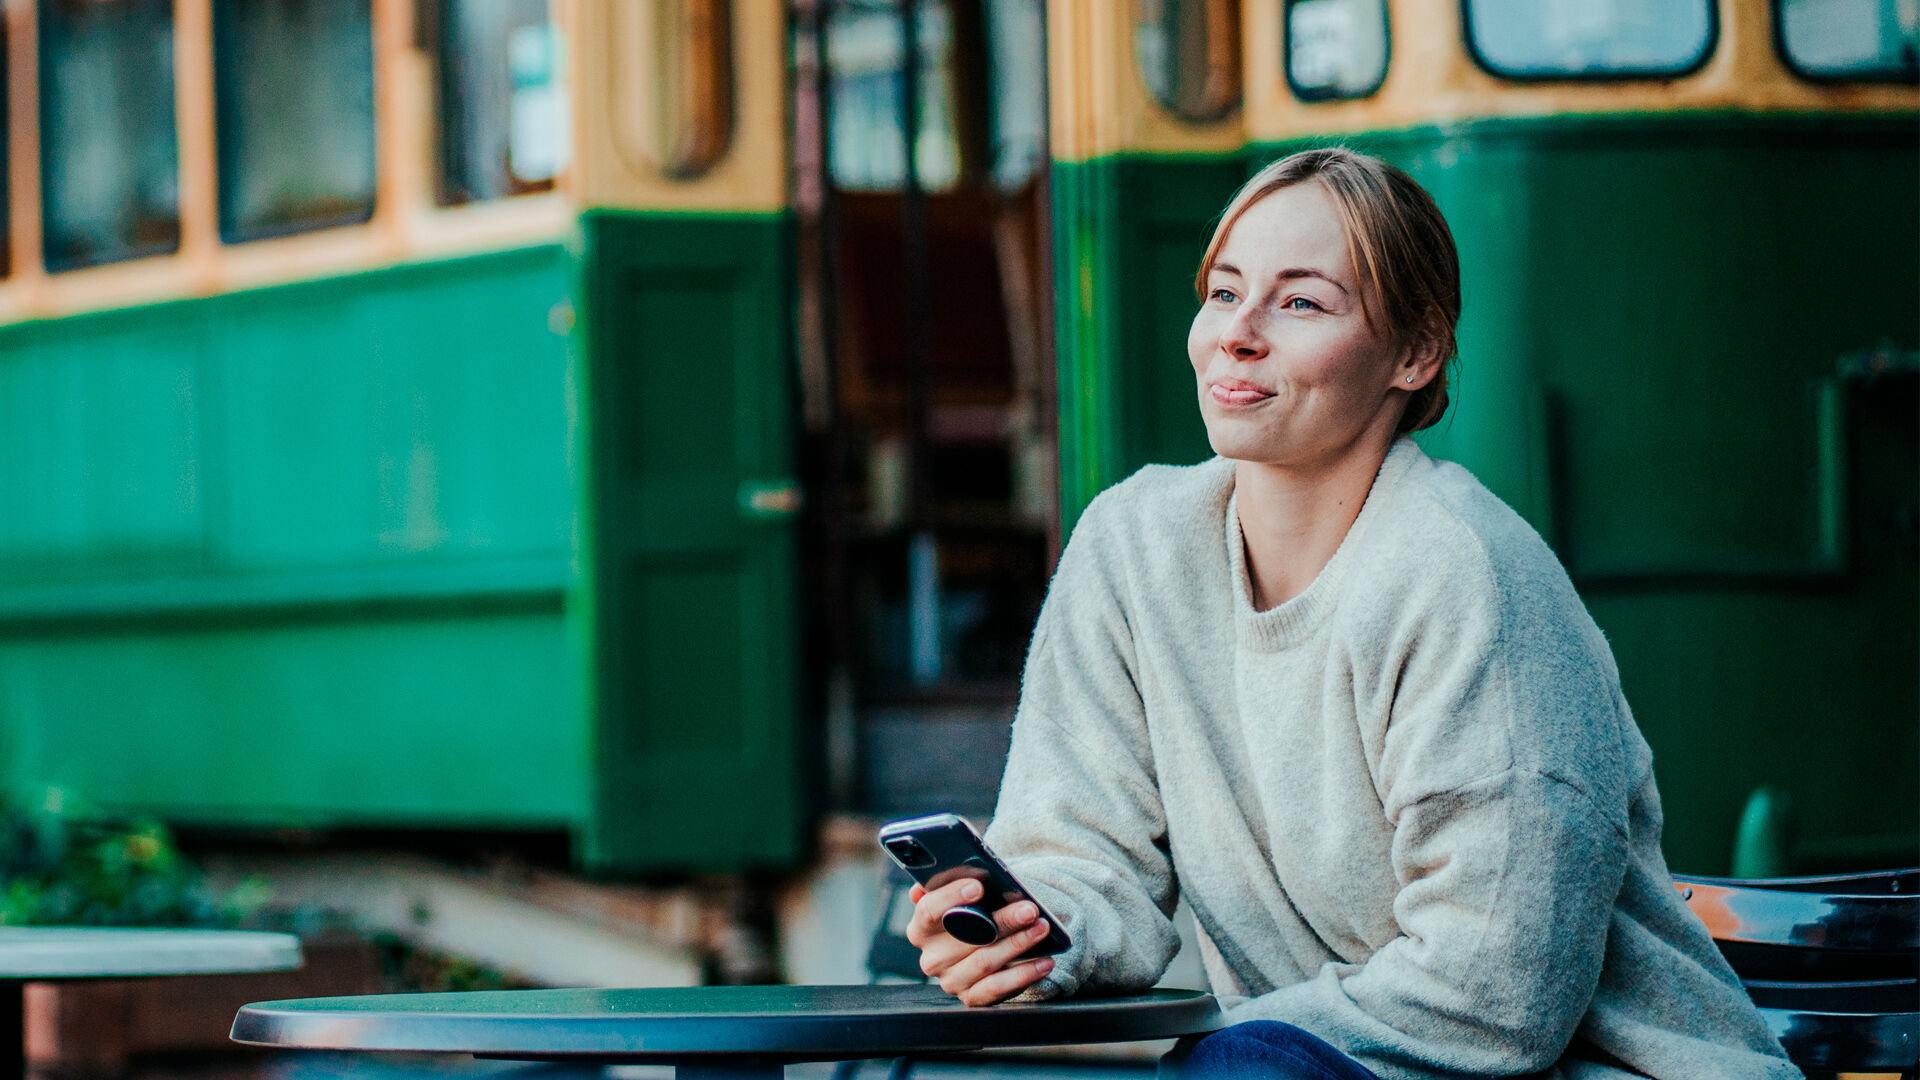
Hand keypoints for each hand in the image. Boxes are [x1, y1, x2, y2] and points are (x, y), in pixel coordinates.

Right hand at [905, 878, 1056, 1005]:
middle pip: (966, 936)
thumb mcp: (961, 898)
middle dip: (1002, 921)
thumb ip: (951, 885)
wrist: (985, 946)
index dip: (951, 897)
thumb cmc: (974, 914)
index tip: (978, 886)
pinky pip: (997, 988)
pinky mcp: (971, 998)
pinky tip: (1044, 961)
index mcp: (921, 929)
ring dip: (1018, 944)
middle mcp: (932, 958)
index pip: (928, 911)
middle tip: (1029, 909)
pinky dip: (1024, 974)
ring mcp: (951, 981)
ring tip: (1041, 928)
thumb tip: (944, 875)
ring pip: (985, 961)